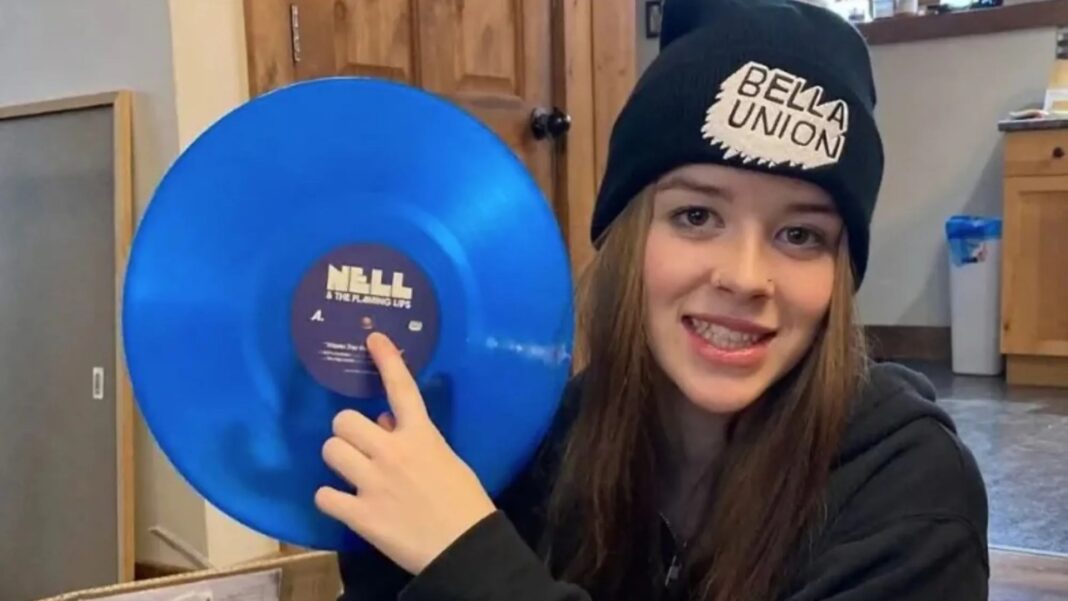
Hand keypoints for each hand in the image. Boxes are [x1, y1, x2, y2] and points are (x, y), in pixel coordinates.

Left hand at [314, 332, 496, 574]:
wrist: (466, 548)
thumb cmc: (464, 502)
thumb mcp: (446, 460)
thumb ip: (414, 439)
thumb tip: (384, 423)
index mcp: (421, 436)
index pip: (401, 388)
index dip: (386, 360)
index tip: (373, 339)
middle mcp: (392, 452)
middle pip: (344, 421)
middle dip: (347, 433)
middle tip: (358, 447)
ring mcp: (373, 482)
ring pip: (331, 450)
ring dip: (338, 460)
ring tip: (350, 473)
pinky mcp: (360, 514)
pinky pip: (323, 495)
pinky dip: (330, 499)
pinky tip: (342, 503)